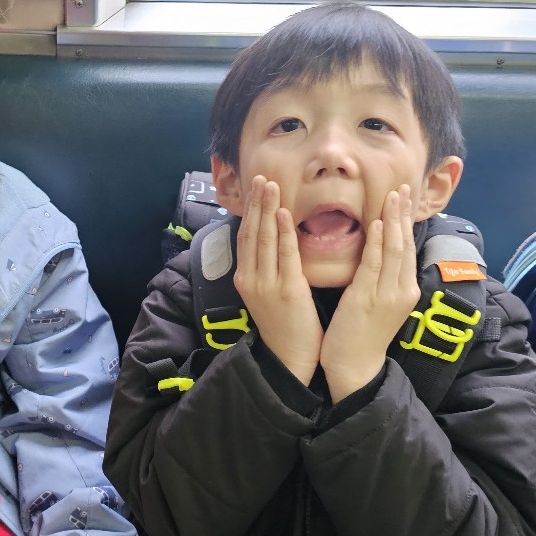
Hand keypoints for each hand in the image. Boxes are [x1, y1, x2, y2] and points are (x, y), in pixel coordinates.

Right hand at [233, 176, 322, 385]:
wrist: (290, 359)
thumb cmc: (286, 325)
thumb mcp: (268, 294)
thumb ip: (269, 268)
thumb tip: (275, 241)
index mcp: (245, 278)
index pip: (246, 237)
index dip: (251, 210)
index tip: (256, 186)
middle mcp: (250, 278)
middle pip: (251, 232)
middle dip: (256, 202)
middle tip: (261, 176)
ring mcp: (265, 285)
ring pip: (264, 239)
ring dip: (267, 209)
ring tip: (270, 184)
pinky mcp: (286, 291)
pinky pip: (284, 256)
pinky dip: (283, 233)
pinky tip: (283, 213)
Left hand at [320, 185, 419, 402]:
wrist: (354, 366)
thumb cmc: (362, 333)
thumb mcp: (379, 301)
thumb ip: (383, 277)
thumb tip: (379, 250)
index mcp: (405, 290)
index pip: (407, 248)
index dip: (406, 221)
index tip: (404, 197)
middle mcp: (402, 290)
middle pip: (405, 244)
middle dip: (404, 214)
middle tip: (403, 187)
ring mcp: (387, 295)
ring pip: (393, 250)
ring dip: (392, 220)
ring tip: (393, 195)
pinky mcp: (368, 299)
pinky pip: (373, 265)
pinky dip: (376, 242)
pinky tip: (375, 223)